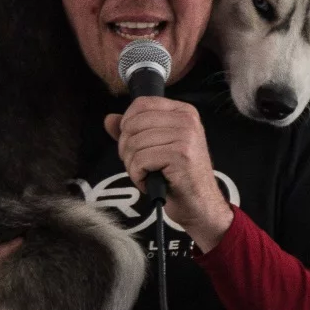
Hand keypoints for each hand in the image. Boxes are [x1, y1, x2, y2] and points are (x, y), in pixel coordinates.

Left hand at [104, 97, 233, 251]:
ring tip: (147, 174)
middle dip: (127, 149)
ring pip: (134, 144)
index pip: (141, 104)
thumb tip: (109, 119)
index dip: (127, 125)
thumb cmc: (178, 178)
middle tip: (140, 165)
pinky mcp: (180, 155)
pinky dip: (138, 176)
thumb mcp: (156, 147)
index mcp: (183, 112)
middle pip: (133, 124)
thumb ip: (133, 131)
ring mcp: (185, 136)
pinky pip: (140, 160)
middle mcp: (187, 120)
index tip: (134, 144)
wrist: (200, 205)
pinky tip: (150, 182)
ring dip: (132, 165)